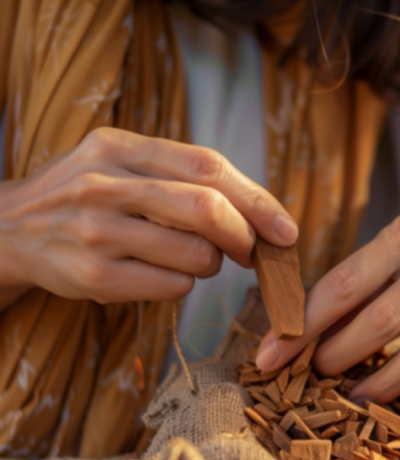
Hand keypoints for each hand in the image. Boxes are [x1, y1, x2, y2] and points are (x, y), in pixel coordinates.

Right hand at [0, 127, 296, 303]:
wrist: (7, 229)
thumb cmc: (86, 196)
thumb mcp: (120, 162)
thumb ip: (179, 174)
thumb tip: (259, 211)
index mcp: (120, 146)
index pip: (207, 167)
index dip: (258, 199)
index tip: (285, 229)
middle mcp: (104, 183)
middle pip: (206, 209)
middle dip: (245, 236)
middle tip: (252, 252)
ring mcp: (95, 230)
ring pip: (194, 254)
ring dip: (212, 264)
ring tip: (193, 259)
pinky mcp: (91, 276)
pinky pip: (171, 286)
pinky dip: (184, 285)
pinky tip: (164, 274)